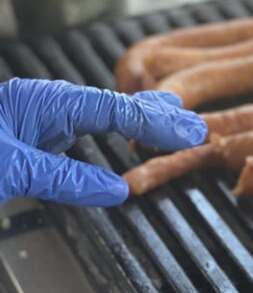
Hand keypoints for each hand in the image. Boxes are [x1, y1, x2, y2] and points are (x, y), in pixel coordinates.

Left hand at [0, 78, 205, 205]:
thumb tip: (116, 190)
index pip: (113, 111)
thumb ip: (65, 178)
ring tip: (173, 118)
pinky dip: (115, 129)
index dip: (156, 123)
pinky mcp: (27, 137)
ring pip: (100, 114)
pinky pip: (83, 127)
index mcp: (39, 103)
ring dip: (139, 120)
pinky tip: (125, 131)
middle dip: (156, 115)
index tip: (189, 133)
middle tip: (195, 125)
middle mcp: (40, 105)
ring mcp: (34, 119)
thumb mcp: (11, 169)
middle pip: (112, 106)